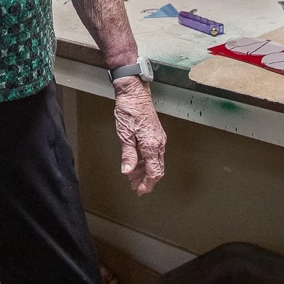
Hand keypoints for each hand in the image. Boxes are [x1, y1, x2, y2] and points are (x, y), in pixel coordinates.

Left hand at [112, 77, 165, 195]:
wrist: (134, 92)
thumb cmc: (129, 110)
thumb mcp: (124, 134)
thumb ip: (128, 154)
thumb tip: (127, 171)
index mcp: (151, 145)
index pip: (154, 172)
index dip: (148, 184)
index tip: (140, 191)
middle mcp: (159, 143)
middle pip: (157, 169)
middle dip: (146, 180)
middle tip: (135, 186)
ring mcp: (158, 138)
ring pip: (155, 161)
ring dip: (145, 171)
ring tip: (133, 176)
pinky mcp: (155, 134)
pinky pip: (154, 153)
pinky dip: (146, 161)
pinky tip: (136, 162)